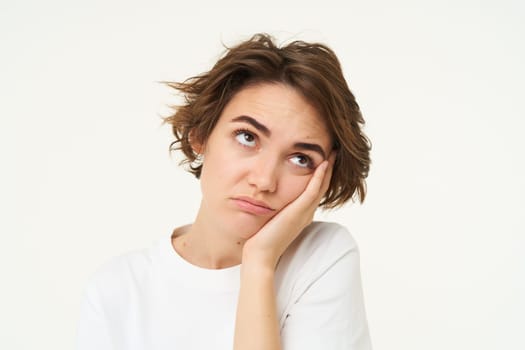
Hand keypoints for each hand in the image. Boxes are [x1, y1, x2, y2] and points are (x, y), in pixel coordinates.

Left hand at [242, 153, 335, 268]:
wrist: (260, 254)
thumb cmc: (260, 238)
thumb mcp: (271, 218)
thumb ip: (275, 208)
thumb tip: (268, 197)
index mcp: (302, 214)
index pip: (315, 190)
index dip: (321, 174)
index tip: (322, 158)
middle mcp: (307, 213)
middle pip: (322, 186)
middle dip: (328, 168)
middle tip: (333, 151)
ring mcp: (305, 212)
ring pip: (321, 186)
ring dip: (328, 168)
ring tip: (332, 152)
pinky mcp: (299, 212)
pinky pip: (313, 190)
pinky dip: (319, 176)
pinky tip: (322, 163)